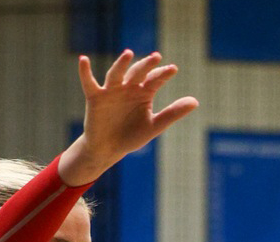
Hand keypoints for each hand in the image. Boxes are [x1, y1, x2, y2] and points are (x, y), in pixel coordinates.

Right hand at [62, 51, 197, 183]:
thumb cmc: (132, 135)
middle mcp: (128, 87)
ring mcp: (111, 90)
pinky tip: (83, 60)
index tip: (173, 69)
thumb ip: (173, 113)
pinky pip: (89, 82)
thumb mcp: (154, 126)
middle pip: (138, 73)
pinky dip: (85, 71)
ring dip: (122, 64)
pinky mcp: (95, 97)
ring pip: (117, 73)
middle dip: (146, 65)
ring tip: (129, 54)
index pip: (154, 80)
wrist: (109, 149)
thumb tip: (195, 101)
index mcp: (143, 92)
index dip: (163, 74)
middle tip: (156, 57)